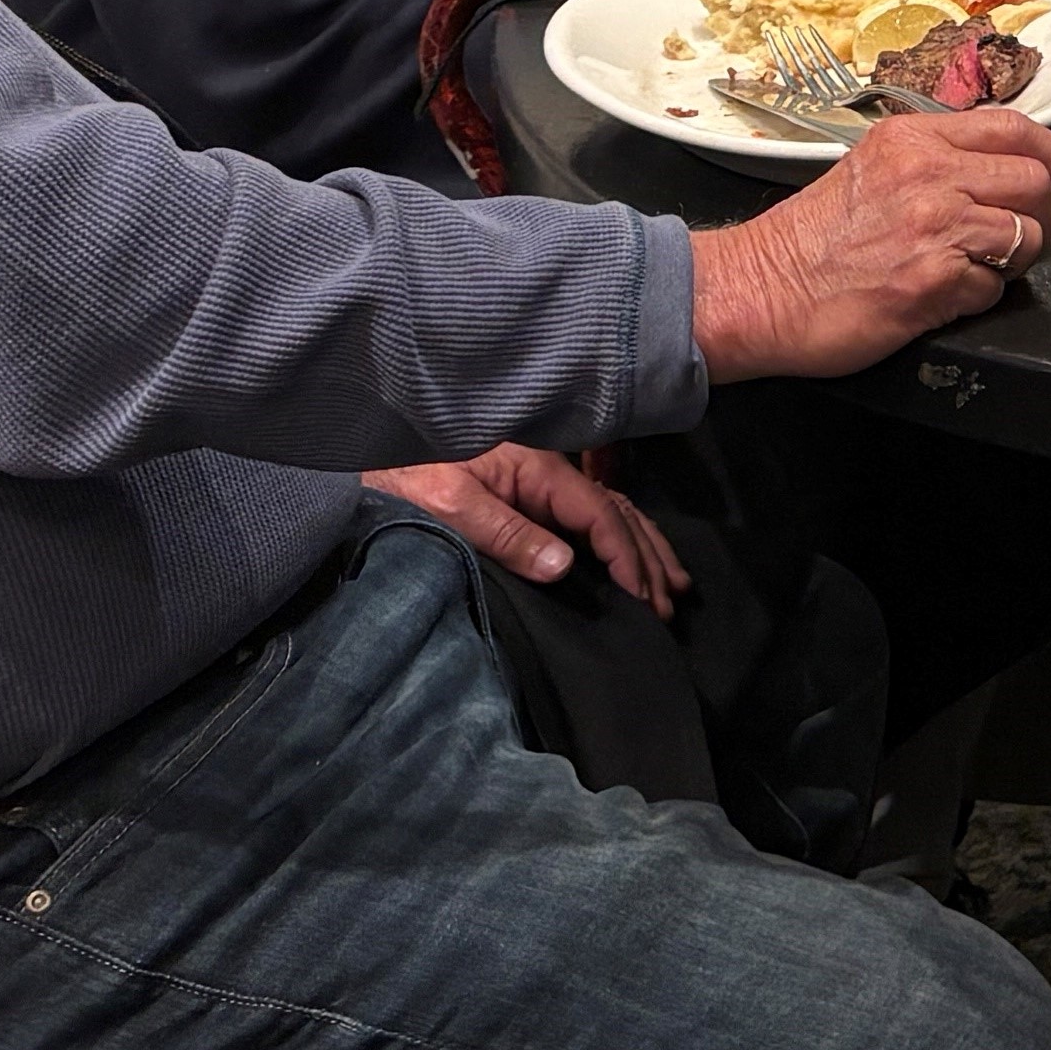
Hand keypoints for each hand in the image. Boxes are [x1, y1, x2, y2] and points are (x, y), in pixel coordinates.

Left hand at [362, 444, 690, 613]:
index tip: (641, 595)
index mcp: (538, 471)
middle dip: (646, 560)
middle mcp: (551, 472)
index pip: (598, 513)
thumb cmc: (408, 471)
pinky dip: (623, 538)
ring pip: (613, 513)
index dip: (624, 555)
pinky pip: (592, 516)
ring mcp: (543, 481)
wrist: (378, 442)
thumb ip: (506, 533)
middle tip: (666, 607)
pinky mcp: (531, 492)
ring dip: (645, 550)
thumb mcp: (451, 504)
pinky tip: (634, 557)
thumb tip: (564, 566)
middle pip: (617, 514)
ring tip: (672, 587)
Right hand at [689, 109, 1050, 380]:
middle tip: (1014, 240)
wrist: (756, 291)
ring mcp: (933, 225)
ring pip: (1026, 234)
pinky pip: (994, 288)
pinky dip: (978, 298)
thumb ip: (934, 160)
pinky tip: (940, 297)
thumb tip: (998, 170)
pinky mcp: (931, 279)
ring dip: (1011, 261)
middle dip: (1039, 215)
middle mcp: (929, 173)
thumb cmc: (807, 242)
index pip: (1017, 128)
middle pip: (1035, 181)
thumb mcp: (871, 169)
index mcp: (913, 138)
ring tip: (970, 270)